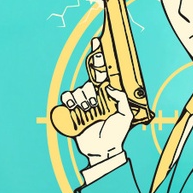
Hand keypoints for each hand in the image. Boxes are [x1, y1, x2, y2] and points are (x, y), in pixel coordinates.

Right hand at [60, 36, 133, 162]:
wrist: (103, 150)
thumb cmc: (116, 134)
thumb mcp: (125, 115)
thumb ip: (121, 99)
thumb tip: (110, 87)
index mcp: (107, 95)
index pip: (102, 73)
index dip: (99, 57)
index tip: (96, 41)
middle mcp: (95, 97)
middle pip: (88, 82)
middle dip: (90, 91)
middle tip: (94, 103)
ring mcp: (83, 104)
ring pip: (77, 90)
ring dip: (81, 99)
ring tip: (87, 111)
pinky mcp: (72, 112)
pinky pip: (66, 99)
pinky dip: (69, 101)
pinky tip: (75, 108)